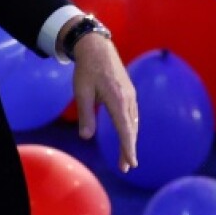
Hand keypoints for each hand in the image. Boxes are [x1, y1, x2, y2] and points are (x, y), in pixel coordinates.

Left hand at [71, 31, 137, 172]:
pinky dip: (131, 127)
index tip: (131, 163)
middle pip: (131, 129)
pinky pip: (133, 114)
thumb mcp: (81, 92)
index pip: (125, 130)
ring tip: (126, 156)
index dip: (128, 148)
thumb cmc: (87, 69)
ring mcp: (130, 94)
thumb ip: (85, 115)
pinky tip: (128, 133)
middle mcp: (128, 98)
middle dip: (129, 149)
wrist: (97, 47)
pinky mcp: (129, 91)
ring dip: (131, 139)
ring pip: (134, 122)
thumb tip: (86, 137)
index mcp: (117, 99)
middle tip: (126, 167)